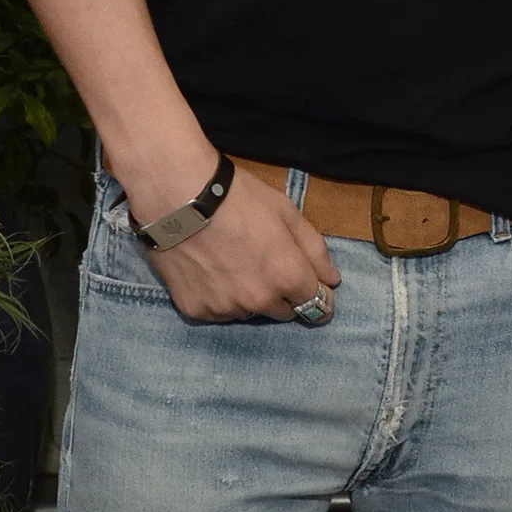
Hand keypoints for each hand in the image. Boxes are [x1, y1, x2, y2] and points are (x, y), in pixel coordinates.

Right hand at [127, 163, 340, 322]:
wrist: (179, 199)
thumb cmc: (239, 198)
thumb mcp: (287, 212)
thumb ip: (314, 249)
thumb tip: (332, 279)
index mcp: (287, 276)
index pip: (316, 304)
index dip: (317, 294)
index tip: (311, 287)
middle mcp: (258, 301)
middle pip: (283, 312)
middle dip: (283, 295)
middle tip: (266, 264)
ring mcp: (225, 309)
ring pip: (249, 312)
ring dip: (250, 297)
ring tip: (233, 262)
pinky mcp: (196, 312)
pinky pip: (219, 312)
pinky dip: (220, 297)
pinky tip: (211, 270)